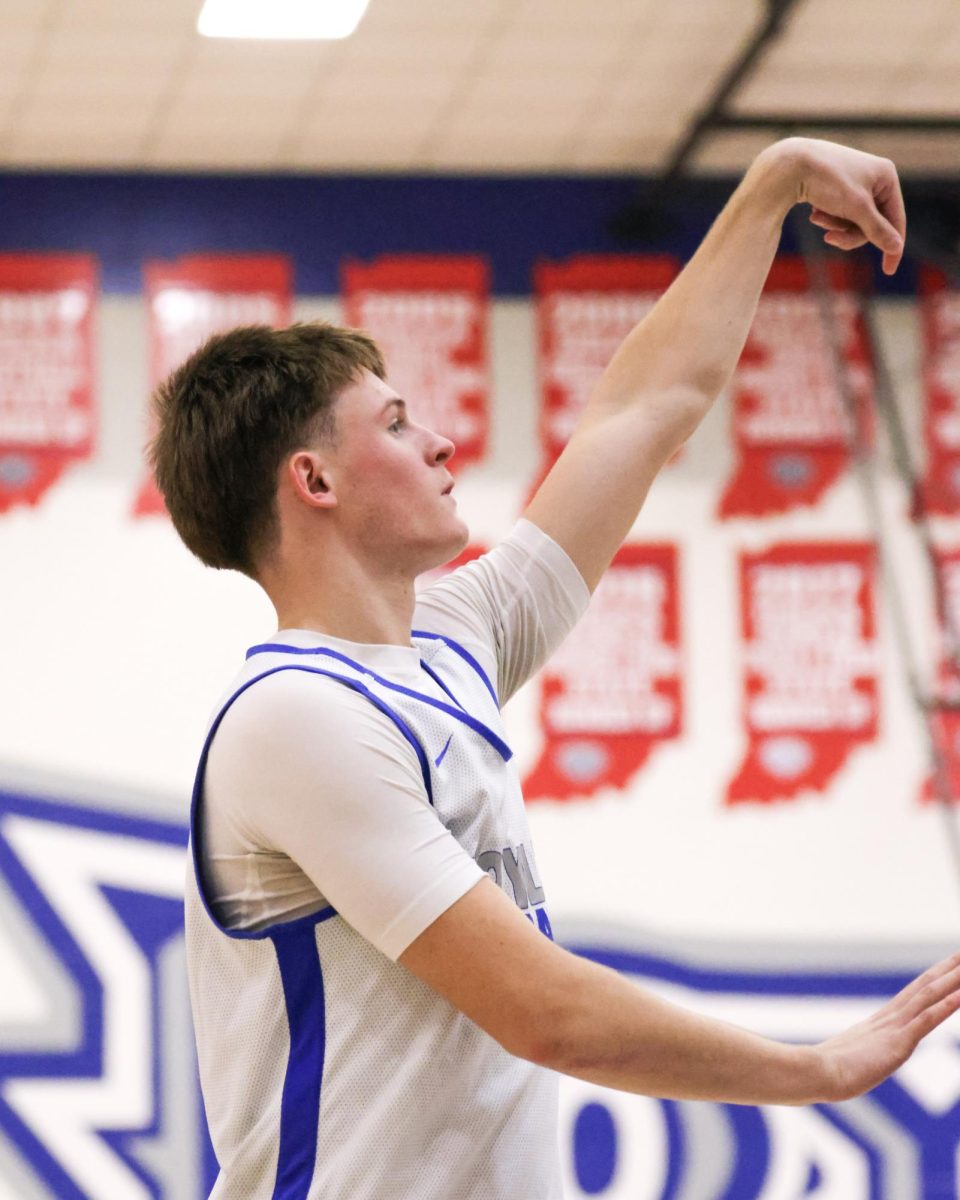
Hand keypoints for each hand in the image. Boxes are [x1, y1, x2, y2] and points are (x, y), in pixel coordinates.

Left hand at [758, 137, 905, 275]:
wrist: (788, 166)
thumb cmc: (827, 181)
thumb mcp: (856, 209)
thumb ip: (877, 229)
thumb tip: (896, 247)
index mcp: (886, 176)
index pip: (896, 218)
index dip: (892, 245)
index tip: (888, 271)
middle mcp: (873, 177)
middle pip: (871, 223)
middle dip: (849, 233)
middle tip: (829, 239)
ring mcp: (854, 182)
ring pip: (853, 221)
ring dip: (835, 225)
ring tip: (816, 217)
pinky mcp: (836, 188)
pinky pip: (839, 214)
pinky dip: (827, 217)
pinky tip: (813, 212)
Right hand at [815, 950, 959, 1100]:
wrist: (816, 1074)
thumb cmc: (826, 1072)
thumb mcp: (848, 1060)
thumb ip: (854, 1055)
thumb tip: (846, 1062)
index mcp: (880, 1022)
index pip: (912, 994)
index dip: (932, 978)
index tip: (948, 965)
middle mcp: (889, 1018)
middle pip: (923, 988)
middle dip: (946, 971)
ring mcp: (893, 1028)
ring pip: (928, 997)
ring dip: (951, 981)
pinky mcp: (897, 1043)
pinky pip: (925, 1020)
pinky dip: (945, 1007)